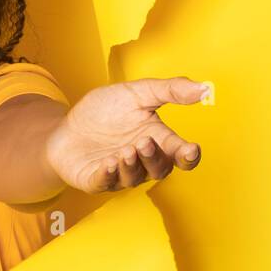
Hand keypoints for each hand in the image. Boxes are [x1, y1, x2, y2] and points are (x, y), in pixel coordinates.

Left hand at [45, 77, 207, 193]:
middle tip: (144, 142)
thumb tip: (205, 88)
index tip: (191, 149)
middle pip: (159, 169)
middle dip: (154, 157)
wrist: (66, 125)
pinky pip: (105, 182)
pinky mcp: (96, 180)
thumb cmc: (104, 111)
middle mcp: (142, 161)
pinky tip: (108, 162)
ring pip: (134, 177)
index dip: (188, 155)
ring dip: (132, 165)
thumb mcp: (137, 92)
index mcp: (156, 140)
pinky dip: (108, 174)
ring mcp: (119, 173)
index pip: (179, 154)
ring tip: (126, 150)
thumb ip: (170, 90)